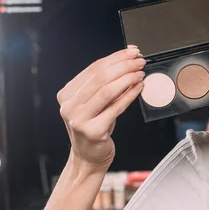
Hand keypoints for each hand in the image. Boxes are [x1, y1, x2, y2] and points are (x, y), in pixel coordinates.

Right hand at [57, 46, 145, 172]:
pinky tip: (139, 88)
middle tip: (140, 61)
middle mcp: (69, 105)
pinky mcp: (93, 131)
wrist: (88, 157)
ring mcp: (79, 119)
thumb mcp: (95, 104)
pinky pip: (116, 108)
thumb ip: (105, 85)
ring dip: (127, 79)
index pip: (94, 69)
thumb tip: (128, 61)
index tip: (132, 52)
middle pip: (100, 77)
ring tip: (141, 73)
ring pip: (107, 91)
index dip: (115, 58)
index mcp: (67, 94)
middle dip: (124, 65)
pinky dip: (130, 96)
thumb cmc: (94, 127)